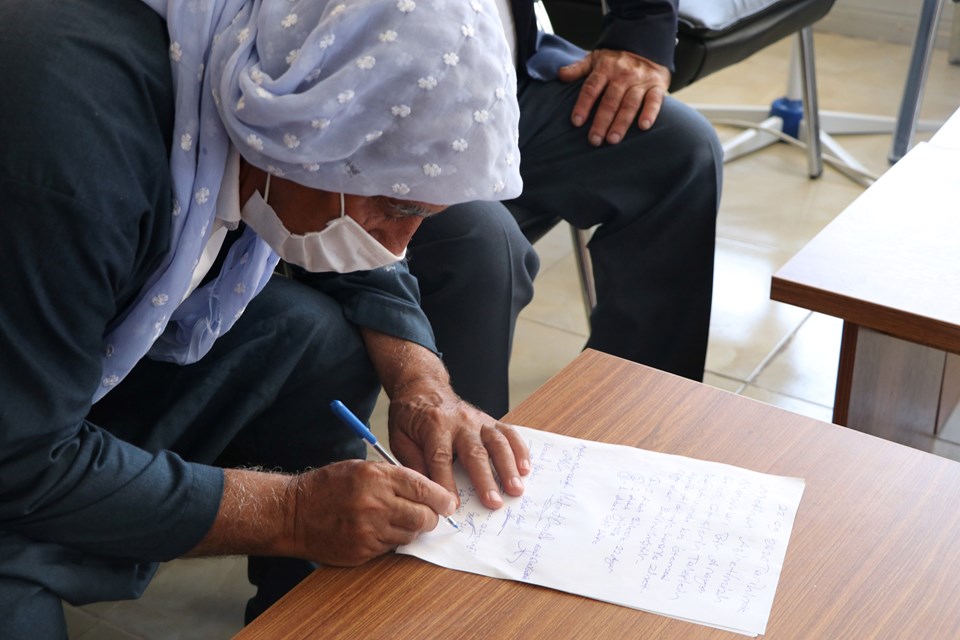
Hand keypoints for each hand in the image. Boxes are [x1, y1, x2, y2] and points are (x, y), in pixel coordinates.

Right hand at [287, 460, 455, 565]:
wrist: (293, 513)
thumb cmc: (328, 486)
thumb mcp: (362, 468)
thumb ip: (395, 477)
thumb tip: (428, 491)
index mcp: (376, 478)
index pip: (423, 488)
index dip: (441, 498)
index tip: (448, 503)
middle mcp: (375, 504)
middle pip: (423, 517)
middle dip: (431, 517)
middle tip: (428, 515)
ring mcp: (369, 531)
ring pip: (410, 535)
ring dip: (411, 529)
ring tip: (396, 519)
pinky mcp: (362, 551)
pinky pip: (391, 548)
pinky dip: (391, 540)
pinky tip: (378, 530)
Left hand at [386, 383, 530, 510]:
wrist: (423, 387)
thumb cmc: (410, 417)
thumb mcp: (400, 439)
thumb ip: (414, 464)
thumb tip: (427, 492)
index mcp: (433, 425)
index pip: (440, 458)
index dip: (446, 483)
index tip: (452, 507)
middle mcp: (459, 421)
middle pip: (474, 452)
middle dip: (485, 480)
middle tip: (494, 503)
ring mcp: (478, 420)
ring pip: (497, 443)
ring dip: (508, 467)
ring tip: (516, 489)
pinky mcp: (490, 420)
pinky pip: (509, 433)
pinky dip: (520, 450)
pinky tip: (525, 468)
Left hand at [557, 49, 670, 145]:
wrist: (647, 44)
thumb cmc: (617, 59)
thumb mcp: (596, 58)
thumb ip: (578, 68)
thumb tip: (560, 74)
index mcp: (605, 69)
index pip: (591, 88)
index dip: (583, 105)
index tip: (576, 122)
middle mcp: (623, 75)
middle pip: (610, 100)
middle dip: (601, 121)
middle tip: (594, 140)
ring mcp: (640, 81)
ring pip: (630, 103)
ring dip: (621, 122)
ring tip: (613, 139)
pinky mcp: (657, 85)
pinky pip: (654, 100)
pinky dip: (650, 112)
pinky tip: (643, 126)